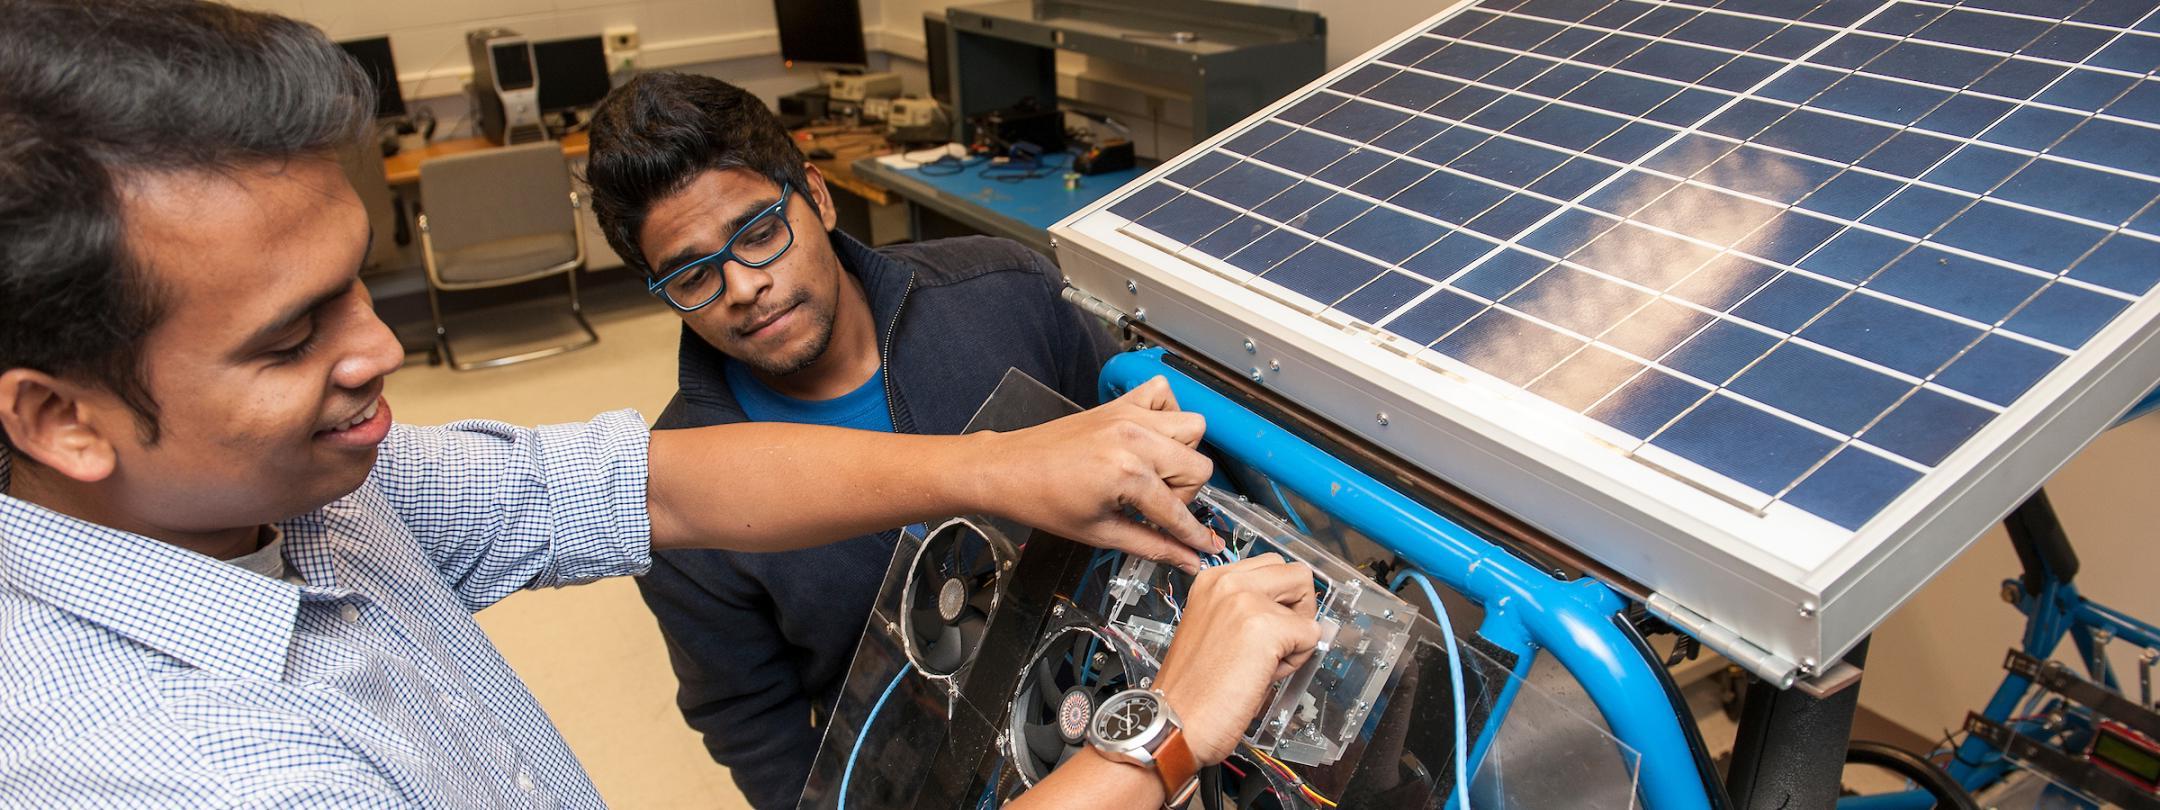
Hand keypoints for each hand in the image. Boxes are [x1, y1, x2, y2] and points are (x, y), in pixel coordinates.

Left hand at [972, 376, 1219, 570]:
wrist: (1006, 470)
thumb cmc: (1042, 500)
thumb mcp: (1100, 533)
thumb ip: (1152, 546)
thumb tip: (1187, 560)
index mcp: (1128, 473)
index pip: (1178, 511)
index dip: (1193, 536)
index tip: (1206, 548)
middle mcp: (1134, 438)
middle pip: (1198, 466)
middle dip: (1184, 494)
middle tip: (1154, 506)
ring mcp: (1128, 415)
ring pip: (1192, 428)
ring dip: (1180, 455)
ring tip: (1152, 473)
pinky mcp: (1119, 404)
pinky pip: (1163, 394)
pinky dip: (1166, 414)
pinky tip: (1148, 439)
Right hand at [1153, 554, 1321, 763]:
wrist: (1176, 720)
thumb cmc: (1194, 687)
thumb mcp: (1215, 627)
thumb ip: (1250, 609)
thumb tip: (1295, 613)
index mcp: (1212, 580)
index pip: (1273, 566)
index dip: (1281, 599)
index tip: (1268, 625)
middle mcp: (1228, 581)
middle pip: (1297, 574)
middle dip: (1299, 609)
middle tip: (1276, 642)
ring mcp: (1246, 601)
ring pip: (1308, 603)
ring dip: (1297, 634)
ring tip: (1264, 661)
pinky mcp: (1266, 627)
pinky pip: (1311, 637)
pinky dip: (1297, 661)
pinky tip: (1263, 675)